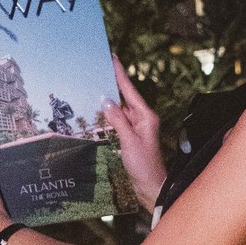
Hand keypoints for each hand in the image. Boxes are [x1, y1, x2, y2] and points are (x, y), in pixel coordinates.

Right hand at [97, 55, 166, 211]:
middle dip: (112, 82)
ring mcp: (138, 127)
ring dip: (109, 98)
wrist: (151, 186)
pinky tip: (100, 109)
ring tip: (94, 84)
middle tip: (98, 67)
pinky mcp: (132, 135)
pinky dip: (110, 113)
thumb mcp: (129, 141)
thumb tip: (106, 101)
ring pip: (121, 108)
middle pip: (125, 96)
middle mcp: (142, 118)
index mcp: (145, 116)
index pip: (129, 90)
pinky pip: (119, 119)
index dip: (120, 73)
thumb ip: (118, 120)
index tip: (112, 57)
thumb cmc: (143, 166)